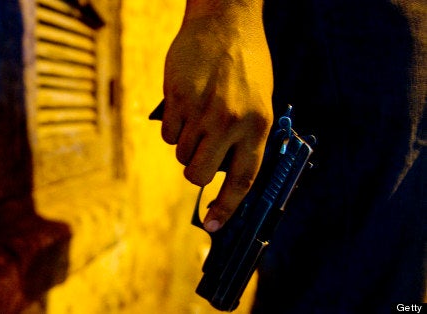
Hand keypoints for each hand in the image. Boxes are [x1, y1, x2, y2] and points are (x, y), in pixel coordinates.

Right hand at [161, 2, 273, 231]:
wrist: (225, 21)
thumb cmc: (245, 63)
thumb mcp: (260, 100)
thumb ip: (244, 136)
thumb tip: (224, 172)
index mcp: (258, 125)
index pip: (243, 180)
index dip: (227, 208)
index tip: (214, 225)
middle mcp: (230, 121)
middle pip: (199, 173)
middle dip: (194, 171)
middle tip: (198, 155)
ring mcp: (201, 110)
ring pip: (180, 153)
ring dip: (184, 144)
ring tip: (196, 117)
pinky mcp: (177, 98)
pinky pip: (167, 133)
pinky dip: (172, 126)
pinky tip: (184, 104)